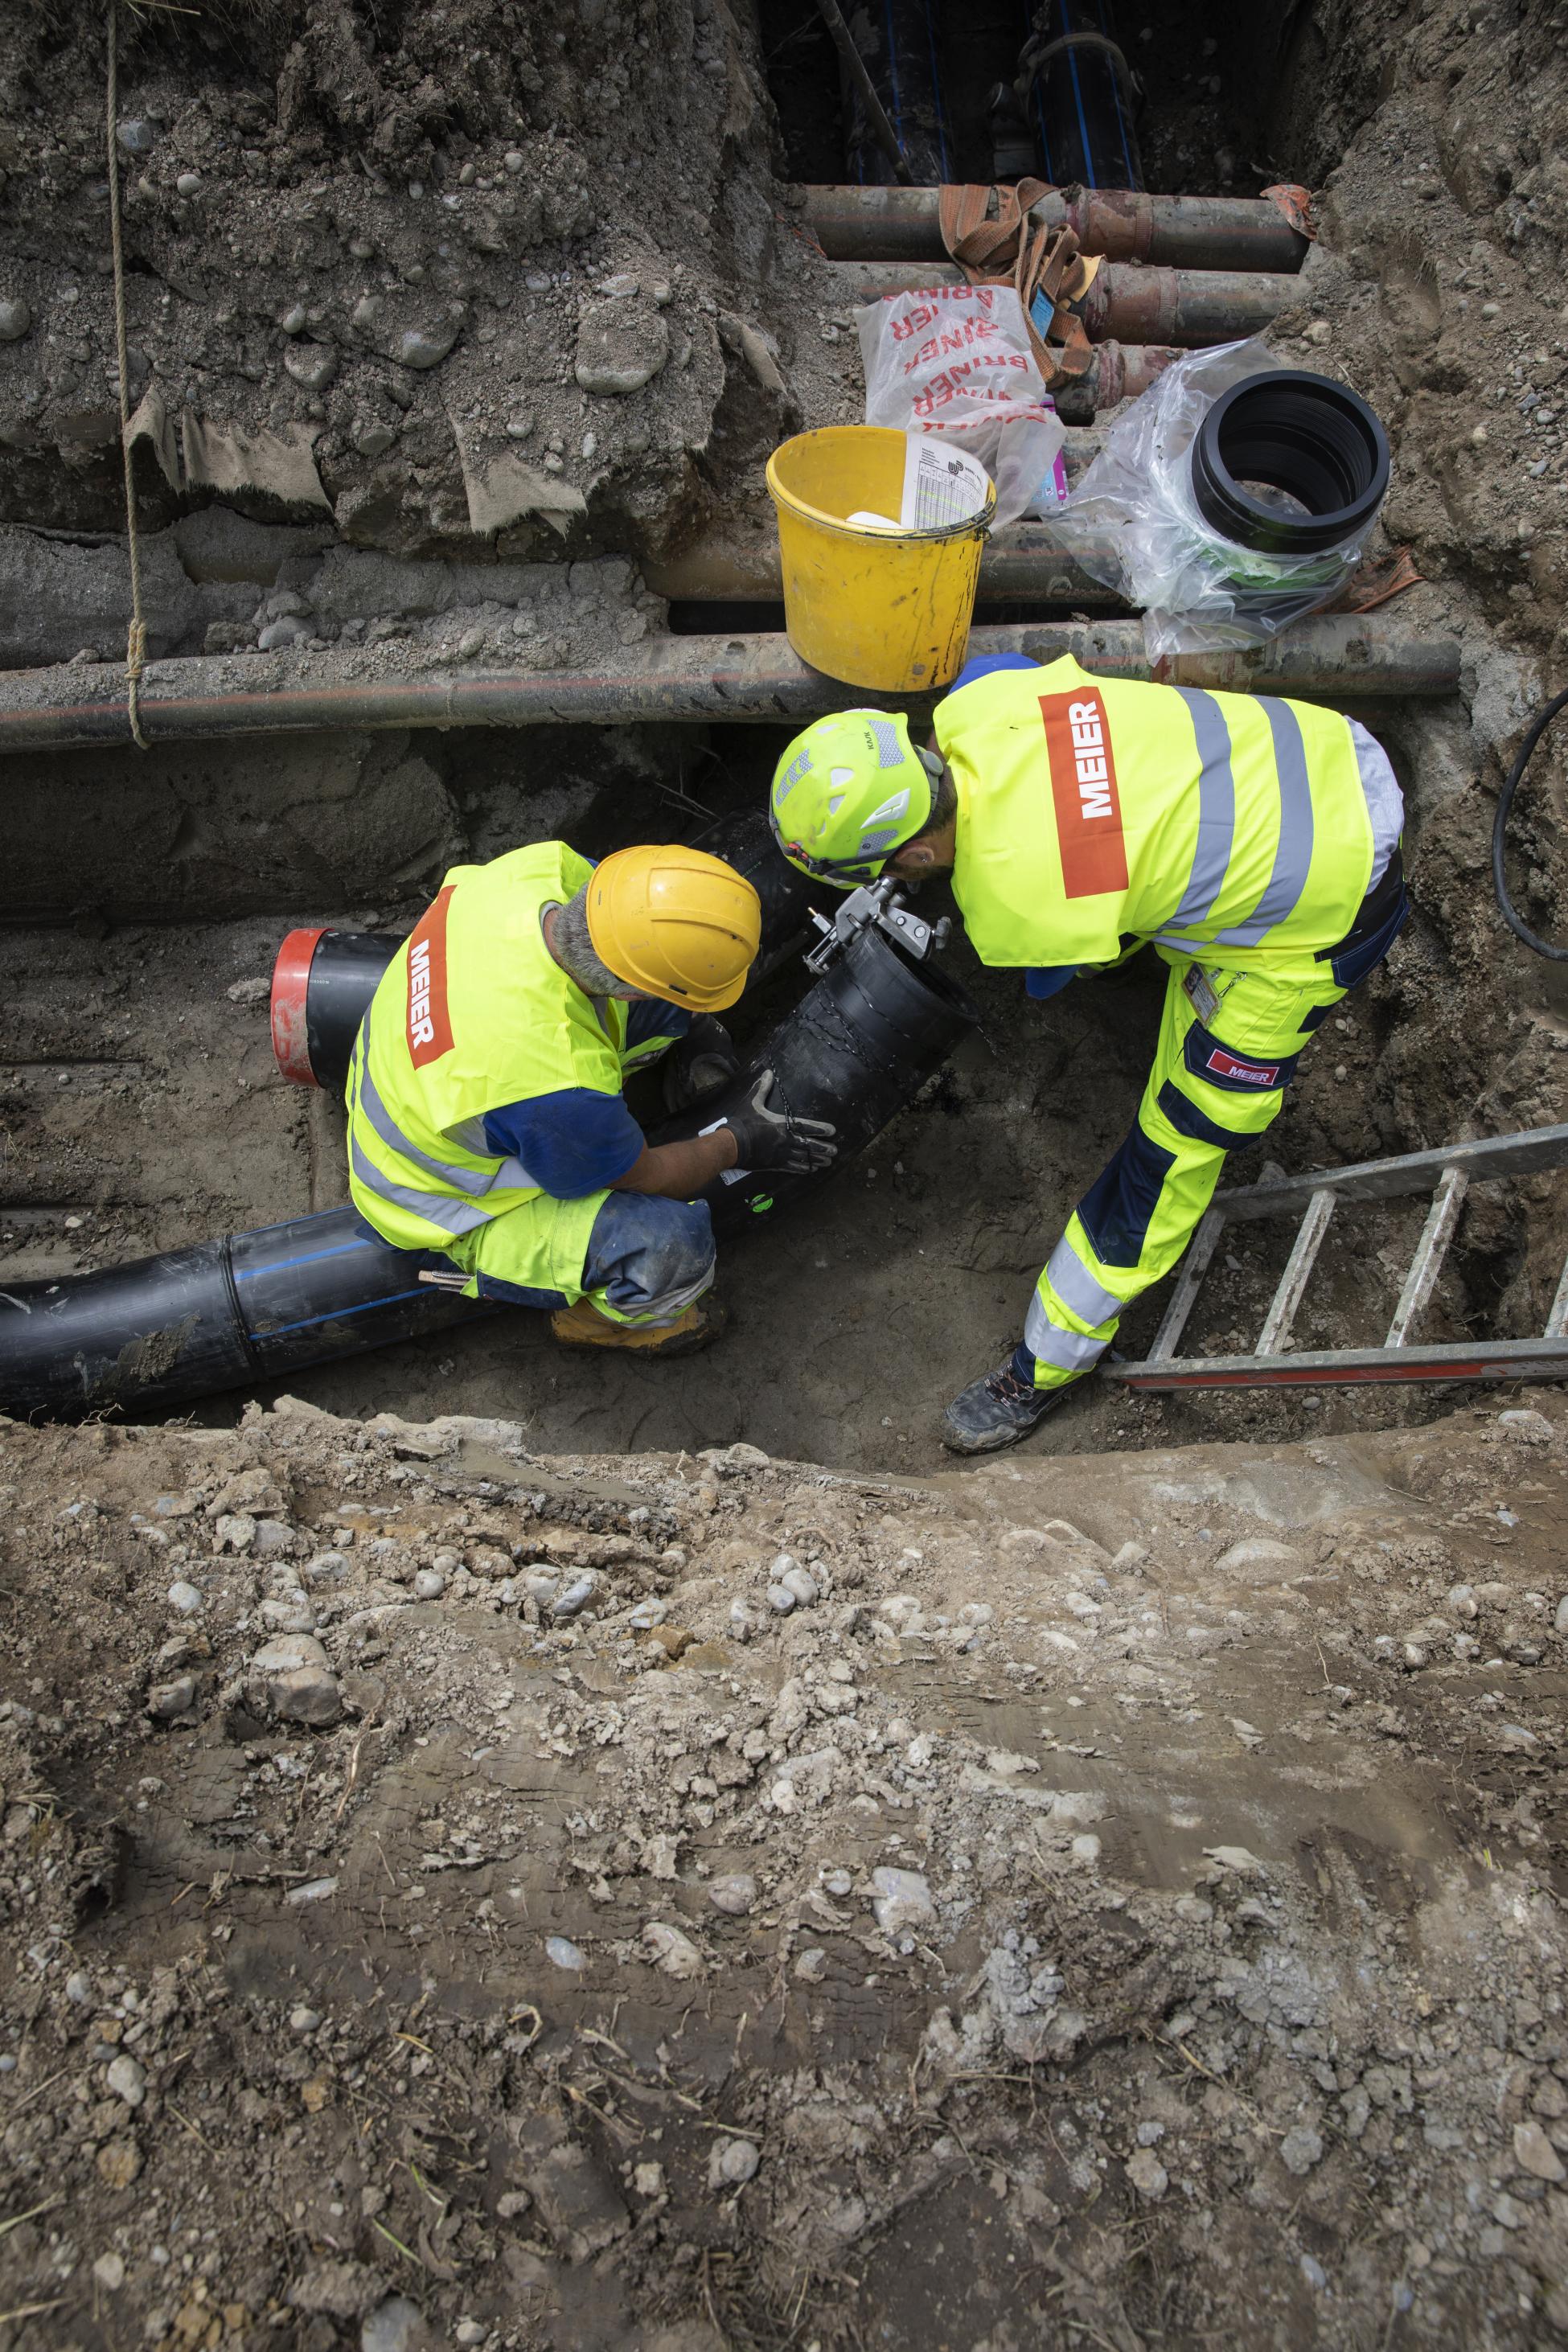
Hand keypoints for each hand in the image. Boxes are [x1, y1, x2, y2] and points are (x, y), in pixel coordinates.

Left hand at [662, 1014, 741, 1114]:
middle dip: (730, 1069)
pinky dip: (722, 1049)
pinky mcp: (722, 1029)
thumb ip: (685, 1076)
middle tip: (725, 1078)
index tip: (730, 1086)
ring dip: (725, 1058)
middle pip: (733, 1061)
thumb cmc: (689, 1040)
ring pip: (729, 1051)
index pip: (733, 1071)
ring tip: (720, 1065)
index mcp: (723, 1056)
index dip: (732, 1079)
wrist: (690, 1016)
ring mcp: (726, 1036)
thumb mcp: (685, 1060)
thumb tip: (686, 1091)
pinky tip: (715, 1051)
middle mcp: (729, 1047)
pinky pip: (725, 1043)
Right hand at [721, 1069, 836, 1174]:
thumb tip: (768, 1072)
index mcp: (781, 1125)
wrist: (731, 1145)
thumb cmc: (742, 1123)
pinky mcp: (775, 1164)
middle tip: (835, 1150)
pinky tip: (811, 1169)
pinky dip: (803, 1169)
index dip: (820, 1128)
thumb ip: (762, 1088)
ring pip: (803, 1158)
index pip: (806, 1126)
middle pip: (809, 1145)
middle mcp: (785, 1141)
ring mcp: (780, 1154)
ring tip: (828, 1162)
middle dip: (823, 1148)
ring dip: (817, 1160)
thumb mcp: (752, 1102)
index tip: (833, 1130)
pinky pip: (792, 1168)